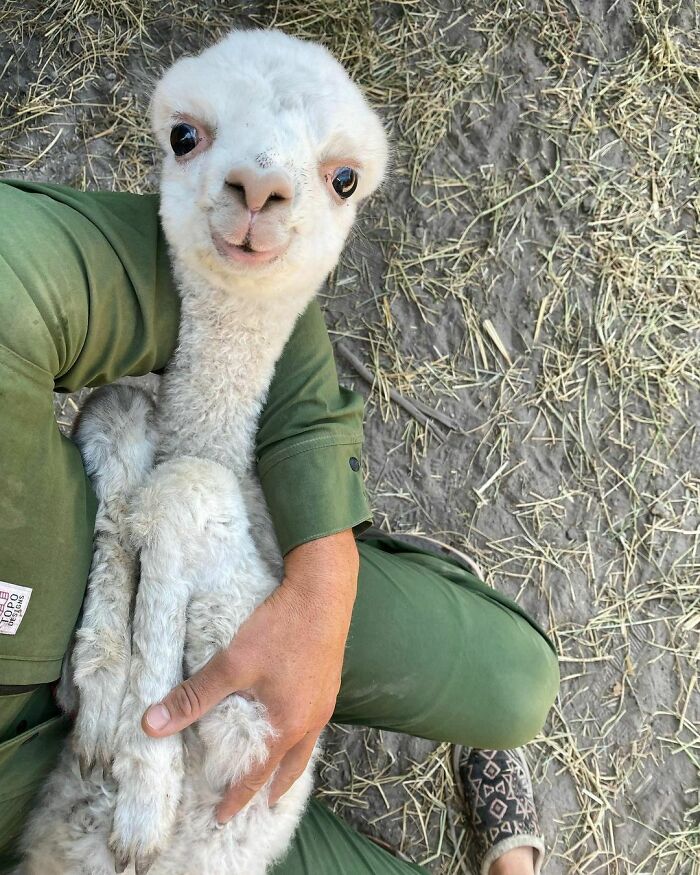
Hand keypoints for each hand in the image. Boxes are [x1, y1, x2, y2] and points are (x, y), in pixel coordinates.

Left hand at [141, 528, 358, 821]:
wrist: (324, 592)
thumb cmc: (280, 629)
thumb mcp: (232, 664)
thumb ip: (194, 696)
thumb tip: (151, 725)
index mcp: (288, 724)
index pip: (259, 773)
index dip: (239, 795)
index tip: (223, 816)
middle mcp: (311, 718)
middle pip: (292, 765)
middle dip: (275, 786)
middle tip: (262, 804)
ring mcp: (325, 699)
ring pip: (307, 743)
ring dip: (291, 761)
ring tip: (280, 769)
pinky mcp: (329, 679)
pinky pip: (314, 721)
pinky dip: (301, 733)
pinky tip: (293, 719)